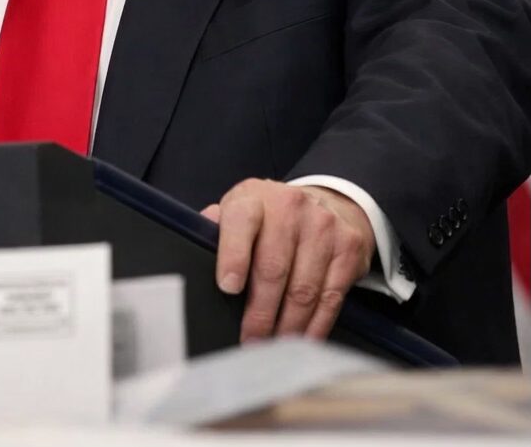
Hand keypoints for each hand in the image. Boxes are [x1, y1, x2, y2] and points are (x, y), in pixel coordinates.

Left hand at [202, 179, 374, 341]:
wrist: (327, 202)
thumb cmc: (271, 216)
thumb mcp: (241, 210)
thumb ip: (218, 227)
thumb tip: (195, 239)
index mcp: (254, 198)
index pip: (241, 223)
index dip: (234, 256)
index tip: (228, 287)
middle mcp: (290, 207)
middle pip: (274, 268)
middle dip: (260, 311)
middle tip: (250, 339)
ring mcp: (323, 226)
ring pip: (303, 289)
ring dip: (287, 326)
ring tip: (273, 347)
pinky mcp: (348, 248)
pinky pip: (331, 297)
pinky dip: (315, 325)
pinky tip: (303, 339)